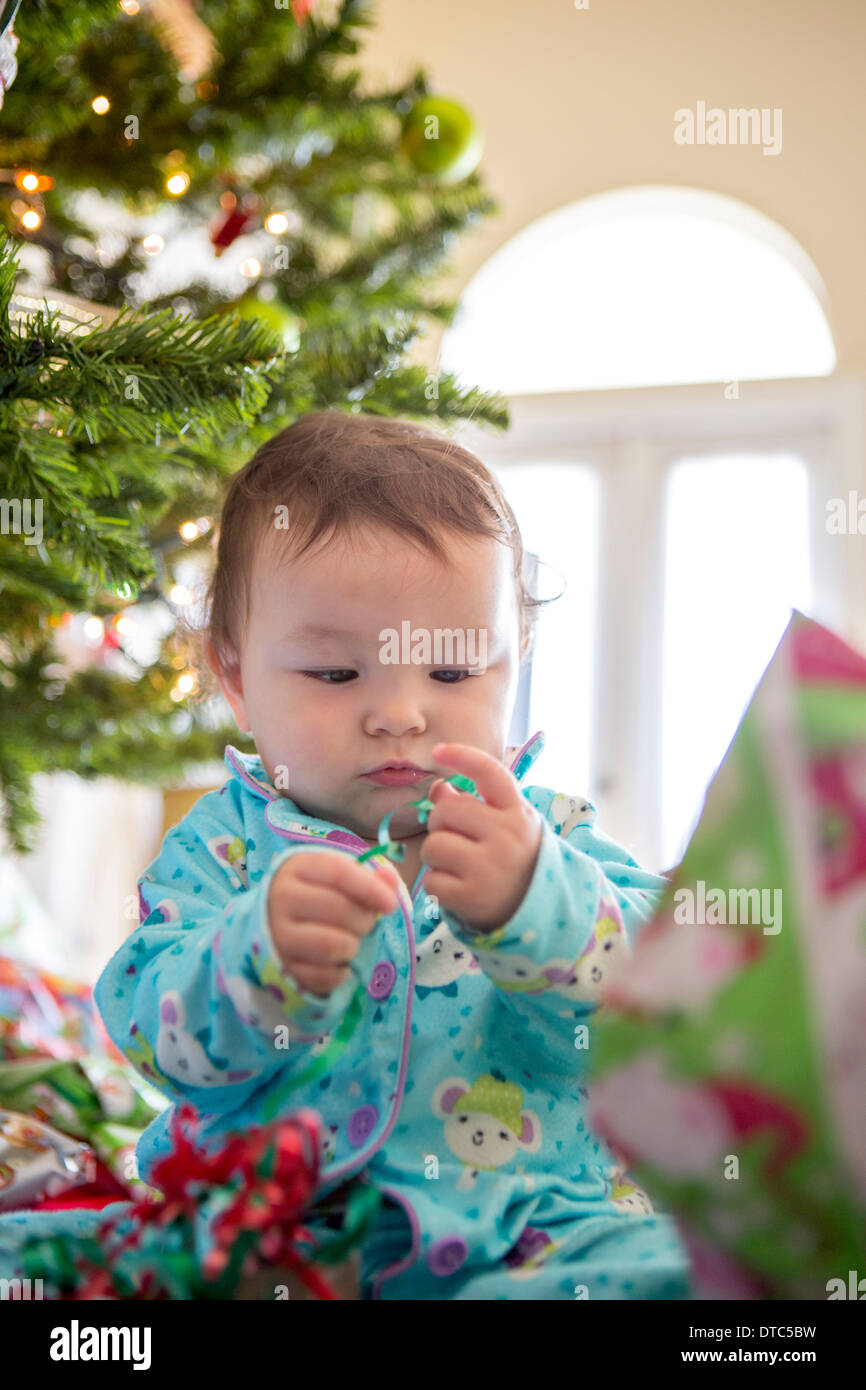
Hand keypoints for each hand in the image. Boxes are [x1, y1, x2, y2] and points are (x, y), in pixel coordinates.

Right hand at [267, 852, 400, 996]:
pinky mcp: (283, 965)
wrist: (281, 916)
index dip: (371, 889)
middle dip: (365, 920)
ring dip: (352, 946)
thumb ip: (372, 877)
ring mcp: (279, 934)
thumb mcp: (343, 876)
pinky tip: (340, 962)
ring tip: (352, 940)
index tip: (390, 904)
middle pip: (338, 909)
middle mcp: (282, 898)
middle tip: (367, 922)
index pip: (339, 873)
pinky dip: (341, 973)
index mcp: (299, 867)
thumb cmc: (321, 891)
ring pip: (330, 945)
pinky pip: (323, 976)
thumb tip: (389, 878)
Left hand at [422, 743, 542, 932]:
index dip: (462, 756)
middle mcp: (507, 835)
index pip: (490, 772)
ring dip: (436, 856)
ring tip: (456, 865)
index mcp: (517, 812)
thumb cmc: (514, 859)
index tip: (438, 750)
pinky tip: (458, 888)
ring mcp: (490, 867)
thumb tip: (439, 789)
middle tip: (455, 837)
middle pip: (447, 810)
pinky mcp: (473, 897)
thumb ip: (474, 803)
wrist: (540, 911)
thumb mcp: (506, 826)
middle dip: (441, 823)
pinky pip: (432, 880)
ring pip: (434, 845)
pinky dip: (438, 885)